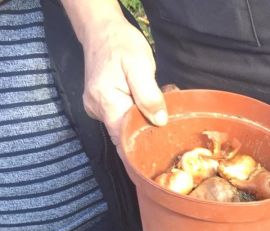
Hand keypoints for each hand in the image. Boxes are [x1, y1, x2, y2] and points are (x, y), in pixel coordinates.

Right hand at [81, 17, 165, 143]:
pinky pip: (122, 116)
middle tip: (169, 121)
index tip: (159, 158)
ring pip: (126, 125)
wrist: (102, 30)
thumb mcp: (140, 66)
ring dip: (145, 120)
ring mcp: (98, 108)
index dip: (141, 150)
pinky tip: (148, 101)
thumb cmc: (121, 44)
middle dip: (148, 131)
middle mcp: (98, 110)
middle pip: (126, 134)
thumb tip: (159, 121)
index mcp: (106, 102)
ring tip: (160, 105)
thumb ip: (149, 95)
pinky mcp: (102, 104)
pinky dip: (138, 112)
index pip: (124, 139)